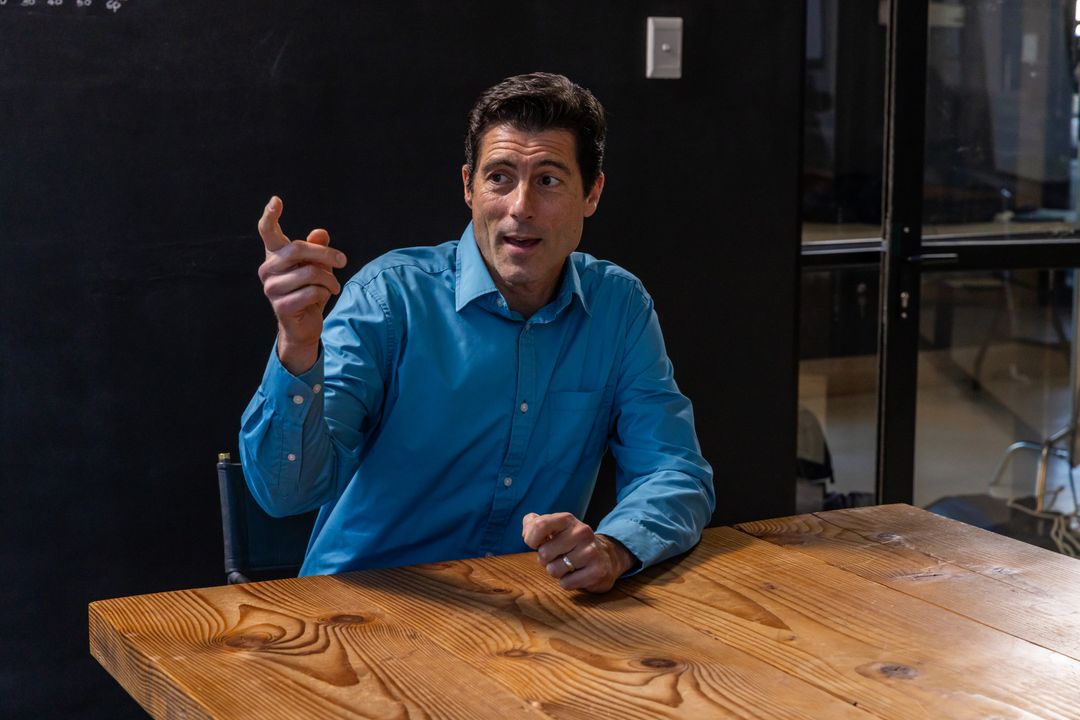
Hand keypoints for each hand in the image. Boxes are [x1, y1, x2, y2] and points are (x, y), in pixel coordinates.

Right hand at [257, 196, 347, 373]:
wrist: (304, 324)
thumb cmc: (309, 291)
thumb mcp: (317, 267)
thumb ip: (317, 249)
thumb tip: (321, 232)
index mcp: (274, 256)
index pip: (267, 231)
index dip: (270, 215)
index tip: (276, 200)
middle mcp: (268, 269)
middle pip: (298, 249)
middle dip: (326, 254)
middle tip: (343, 261)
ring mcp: (271, 288)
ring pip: (310, 272)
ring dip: (329, 279)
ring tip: (333, 285)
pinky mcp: (281, 306)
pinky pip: (312, 292)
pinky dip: (325, 293)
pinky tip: (325, 296)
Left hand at [521, 512, 635, 592]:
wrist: (606, 557)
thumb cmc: (571, 544)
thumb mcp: (555, 529)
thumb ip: (534, 525)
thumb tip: (527, 529)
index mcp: (567, 520)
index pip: (539, 525)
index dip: (531, 539)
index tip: (536, 544)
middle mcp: (581, 532)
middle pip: (543, 553)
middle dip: (545, 560)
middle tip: (558, 557)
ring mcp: (591, 551)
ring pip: (553, 570)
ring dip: (557, 571)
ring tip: (568, 565)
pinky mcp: (597, 571)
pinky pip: (566, 583)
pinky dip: (567, 582)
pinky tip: (577, 574)